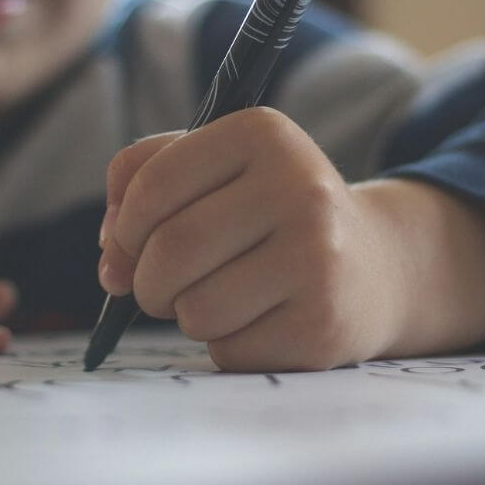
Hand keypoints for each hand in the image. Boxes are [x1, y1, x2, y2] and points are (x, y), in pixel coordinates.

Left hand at [98, 107, 484, 371]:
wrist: (374, 266)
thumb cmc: (269, 212)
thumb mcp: (214, 169)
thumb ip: (140, 185)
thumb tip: (110, 259)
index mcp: (262, 133)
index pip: (151, 185)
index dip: (123, 227)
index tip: (130, 244)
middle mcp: (299, 187)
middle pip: (170, 250)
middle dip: (146, 281)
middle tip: (159, 286)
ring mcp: (317, 258)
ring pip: (194, 309)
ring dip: (187, 315)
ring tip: (222, 296)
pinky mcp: (322, 325)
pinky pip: (227, 351)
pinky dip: (226, 344)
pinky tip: (262, 319)